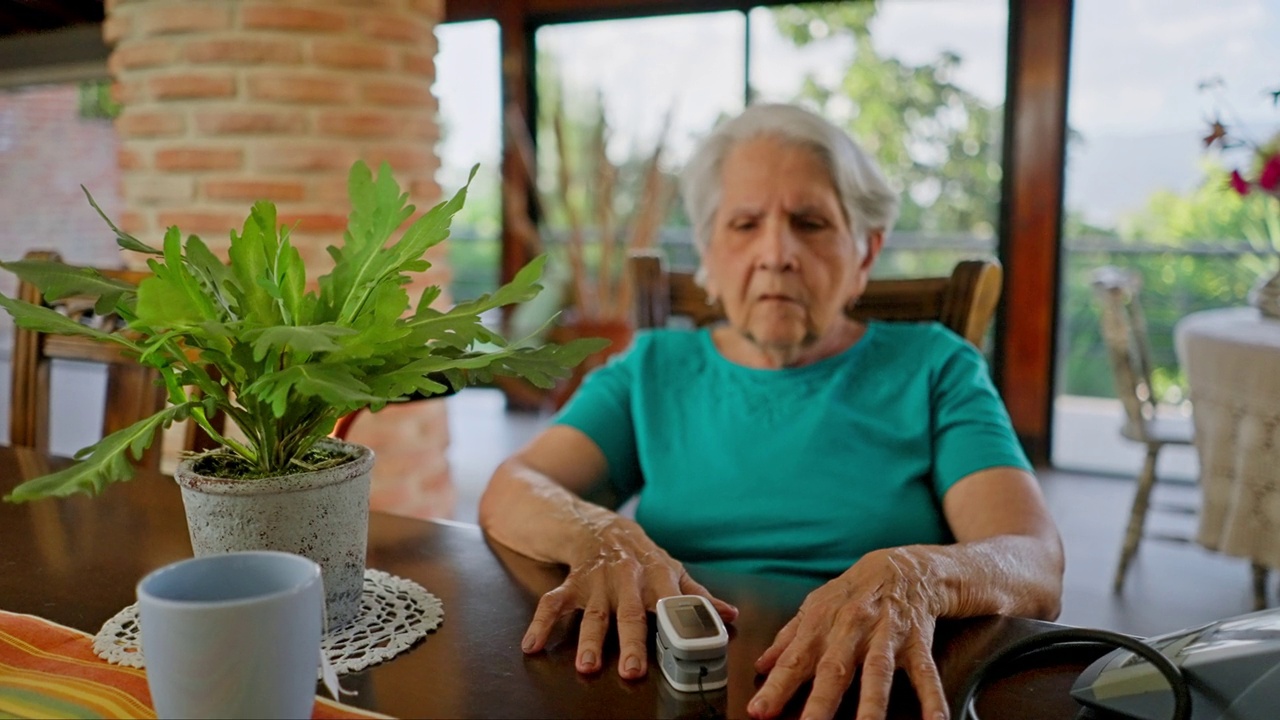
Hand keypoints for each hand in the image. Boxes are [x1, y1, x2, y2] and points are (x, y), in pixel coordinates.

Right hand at [520, 515, 737, 678]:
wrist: (600, 526)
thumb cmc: (642, 556)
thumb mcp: (672, 569)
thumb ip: (697, 595)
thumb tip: (729, 615)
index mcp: (656, 576)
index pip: (669, 603)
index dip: (676, 625)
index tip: (681, 649)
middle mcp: (626, 579)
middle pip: (630, 613)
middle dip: (632, 642)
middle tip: (632, 670)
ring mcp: (596, 582)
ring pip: (593, 613)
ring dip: (588, 640)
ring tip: (586, 666)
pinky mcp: (571, 584)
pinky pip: (552, 604)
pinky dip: (541, 624)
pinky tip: (532, 645)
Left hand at [748, 547, 948, 719]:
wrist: (901, 567)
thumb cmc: (852, 593)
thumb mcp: (814, 607)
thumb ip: (788, 638)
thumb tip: (761, 666)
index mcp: (821, 623)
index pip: (794, 660)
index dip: (776, 686)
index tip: (759, 711)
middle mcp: (851, 630)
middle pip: (833, 670)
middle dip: (820, 703)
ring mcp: (886, 636)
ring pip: (877, 673)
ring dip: (871, 704)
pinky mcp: (917, 641)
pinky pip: (925, 672)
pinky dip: (932, 696)